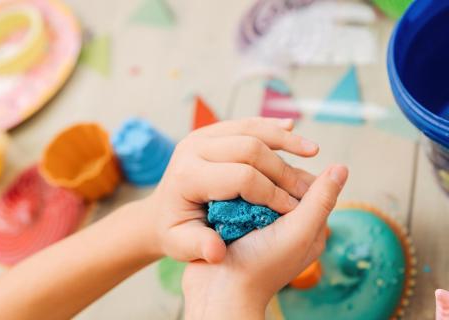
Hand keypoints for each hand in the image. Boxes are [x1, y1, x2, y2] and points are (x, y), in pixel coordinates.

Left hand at [147, 117, 318, 262]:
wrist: (159, 211)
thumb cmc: (173, 230)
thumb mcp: (180, 245)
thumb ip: (198, 248)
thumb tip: (216, 252)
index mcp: (188, 176)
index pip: (241, 177)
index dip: (272, 193)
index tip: (292, 209)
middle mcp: (193, 148)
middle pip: (250, 148)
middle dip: (283, 169)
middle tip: (306, 189)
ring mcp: (202, 135)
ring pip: (251, 128)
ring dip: (284, 139)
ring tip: (312, 151)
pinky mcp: (211, 131)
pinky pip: (246, 123)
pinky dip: (270, 127)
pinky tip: (291, 129)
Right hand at [182, 165, 347, 319]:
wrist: (218, 290)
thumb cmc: (261, 266)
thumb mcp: (298, 232)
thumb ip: (320, 201)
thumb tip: (342, 167)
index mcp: (308, 227)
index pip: (309, 186)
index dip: (295, 175)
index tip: (278, 176)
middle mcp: (286, 224)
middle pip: (282, 185)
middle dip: (269, 178)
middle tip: (253, 182)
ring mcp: (260, 223)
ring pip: (259, 188)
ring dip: (249, 183)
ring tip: (238, 186)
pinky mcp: (237, 223)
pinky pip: (239, 197)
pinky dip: (234, 192)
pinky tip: (226, 189)